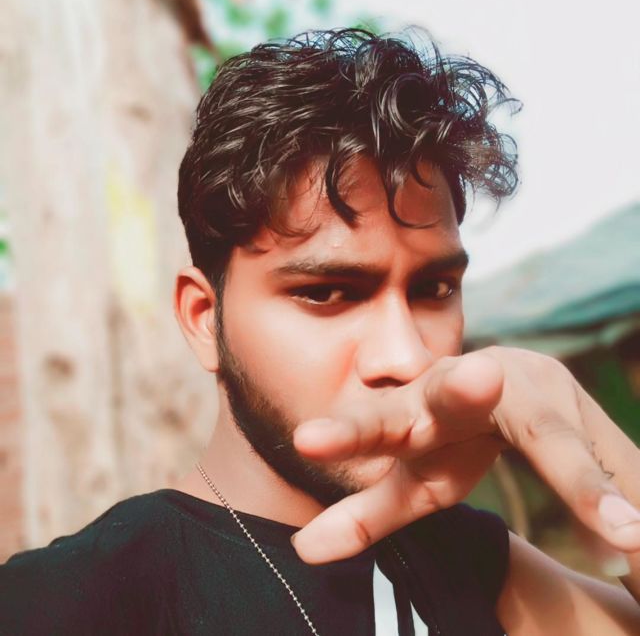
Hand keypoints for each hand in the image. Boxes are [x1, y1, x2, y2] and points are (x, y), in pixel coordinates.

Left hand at [291, 347, 639, 563]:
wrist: (517, 385)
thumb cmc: (451, 440)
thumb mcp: (412, 479)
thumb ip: (362, 515)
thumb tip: (300, 549)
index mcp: (418, 405)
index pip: (378, 419)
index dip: (347, 431)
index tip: (307, 439)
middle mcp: (472, 389)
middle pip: (463, 394)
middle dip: (466, 389)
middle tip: (481, 377)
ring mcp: (532, 394)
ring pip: (552, 435)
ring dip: (582, 480)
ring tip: (624, 534)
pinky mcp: (580, 415)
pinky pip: (599, 462)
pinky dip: (615, 498)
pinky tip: (638, 538)